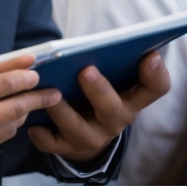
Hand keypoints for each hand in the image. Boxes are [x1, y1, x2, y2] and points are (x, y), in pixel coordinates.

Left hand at [28, 50, 170, 161]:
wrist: (86, 132)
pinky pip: (51, 143)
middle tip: (86, 70)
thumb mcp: (113, 78)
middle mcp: (115, 120)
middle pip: (112, 108)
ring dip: (62, 109)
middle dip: (99, 90)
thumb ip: (112, 59)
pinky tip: (32, 119)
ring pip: (76, 126)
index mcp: (131, 99)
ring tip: (49, 92)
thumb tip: (101, 39)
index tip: (150, 54)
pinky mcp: (66, 147)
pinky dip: (40, 132)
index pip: (155, 89)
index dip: (155, 74)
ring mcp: (90, 137)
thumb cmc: (98, 93)